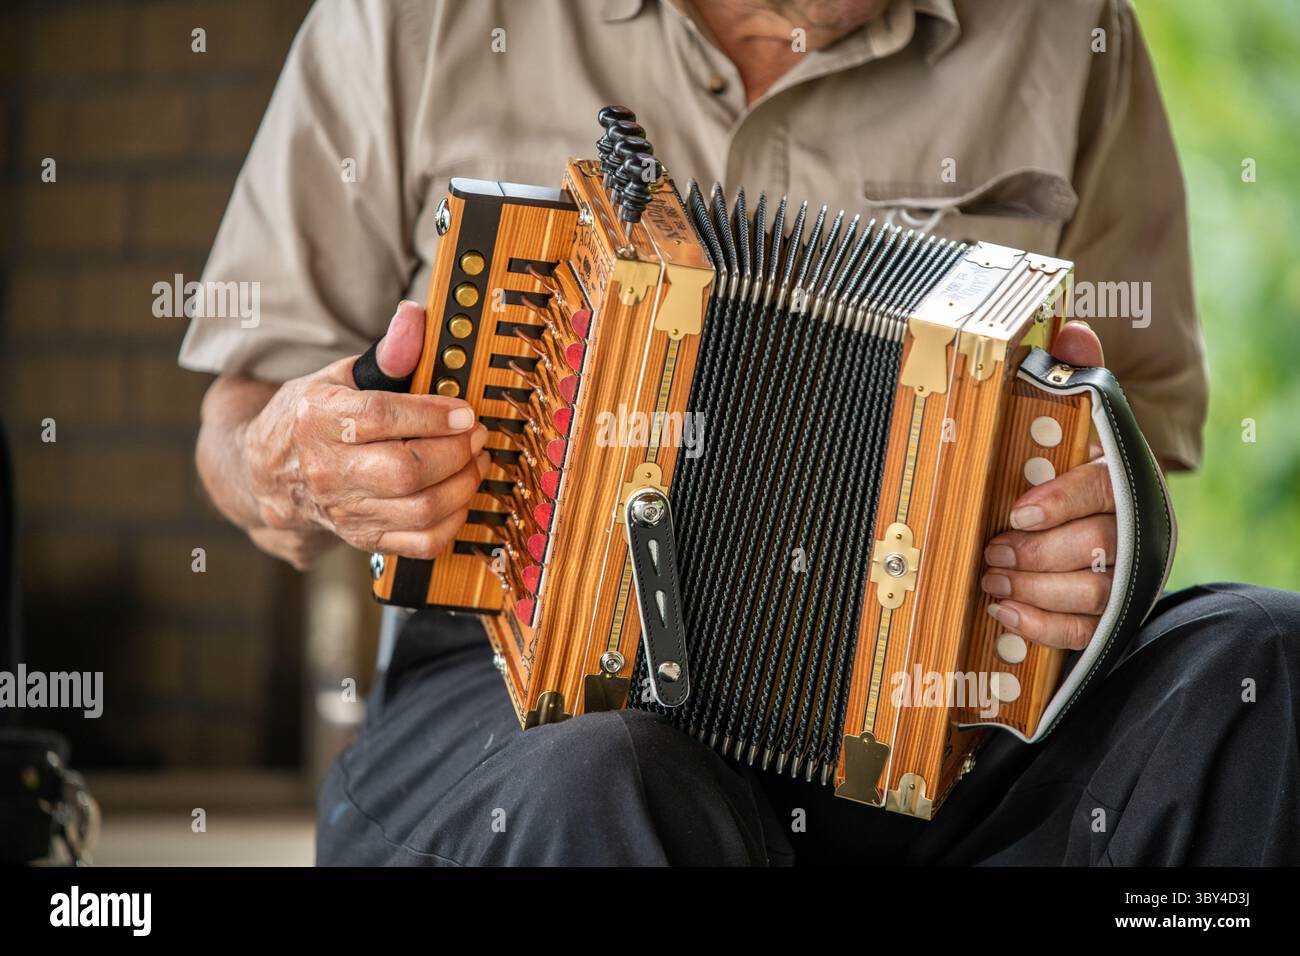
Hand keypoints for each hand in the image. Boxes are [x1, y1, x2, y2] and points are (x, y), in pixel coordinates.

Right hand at [242, 301, 488, 560]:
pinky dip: (453, 520)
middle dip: (456, 452)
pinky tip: (460, 494)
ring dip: (463, 484)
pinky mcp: (362, 538)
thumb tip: (415, 317)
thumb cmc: (314, 417)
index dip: (433, 415)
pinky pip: (422, 542)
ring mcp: (344, 511)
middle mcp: (327, 470)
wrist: (270, 473)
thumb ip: (386, 353)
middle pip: (406, 471)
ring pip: (420, 509)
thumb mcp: (341, 377)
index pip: (382, 418)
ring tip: (475, 459)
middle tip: (475, 434)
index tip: (464, 411)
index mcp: (318, 420)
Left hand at [982, 322, 1115, 649]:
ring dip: (1034, 589)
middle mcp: (1135, 530)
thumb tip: (1069, 329)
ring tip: (992, 579)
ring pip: (1090, 593)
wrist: (1106, 534)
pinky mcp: (1110, 617)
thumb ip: (1075, 378)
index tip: (1017, 511)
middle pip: (1097, 546)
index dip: (1061, 501)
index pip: (1104, 488)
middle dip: (1037, 552)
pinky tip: (1005, 612)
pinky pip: (1082, 631)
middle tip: (992, 550)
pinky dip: (1040, 626)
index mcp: (1126, 480)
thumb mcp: (1078, 424)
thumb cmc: (1077, 475)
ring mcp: (1127, 577)